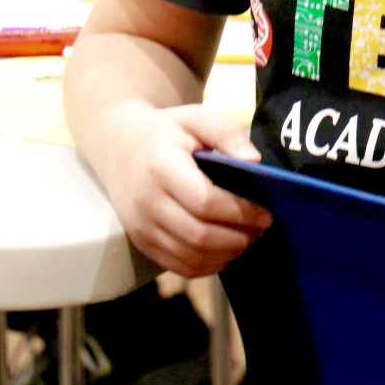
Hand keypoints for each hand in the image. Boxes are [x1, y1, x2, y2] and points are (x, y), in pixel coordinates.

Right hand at [104, 102, 271, 276]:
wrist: (119, 146)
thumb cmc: (166, 131)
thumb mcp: (196, 117)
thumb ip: (226, 132)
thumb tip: (254, 161)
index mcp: (162, 166)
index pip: (205, 201)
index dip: (240, 212)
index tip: (265, 213)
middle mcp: (147, 202)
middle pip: (199, 235)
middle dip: (238, 238)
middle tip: (261, 229)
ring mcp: (141, 227)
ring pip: (190, 257)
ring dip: (225, 255)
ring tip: (246, 240)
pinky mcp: (140, 243)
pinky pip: (177, 266)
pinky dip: (206, 267)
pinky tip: (224, 252)